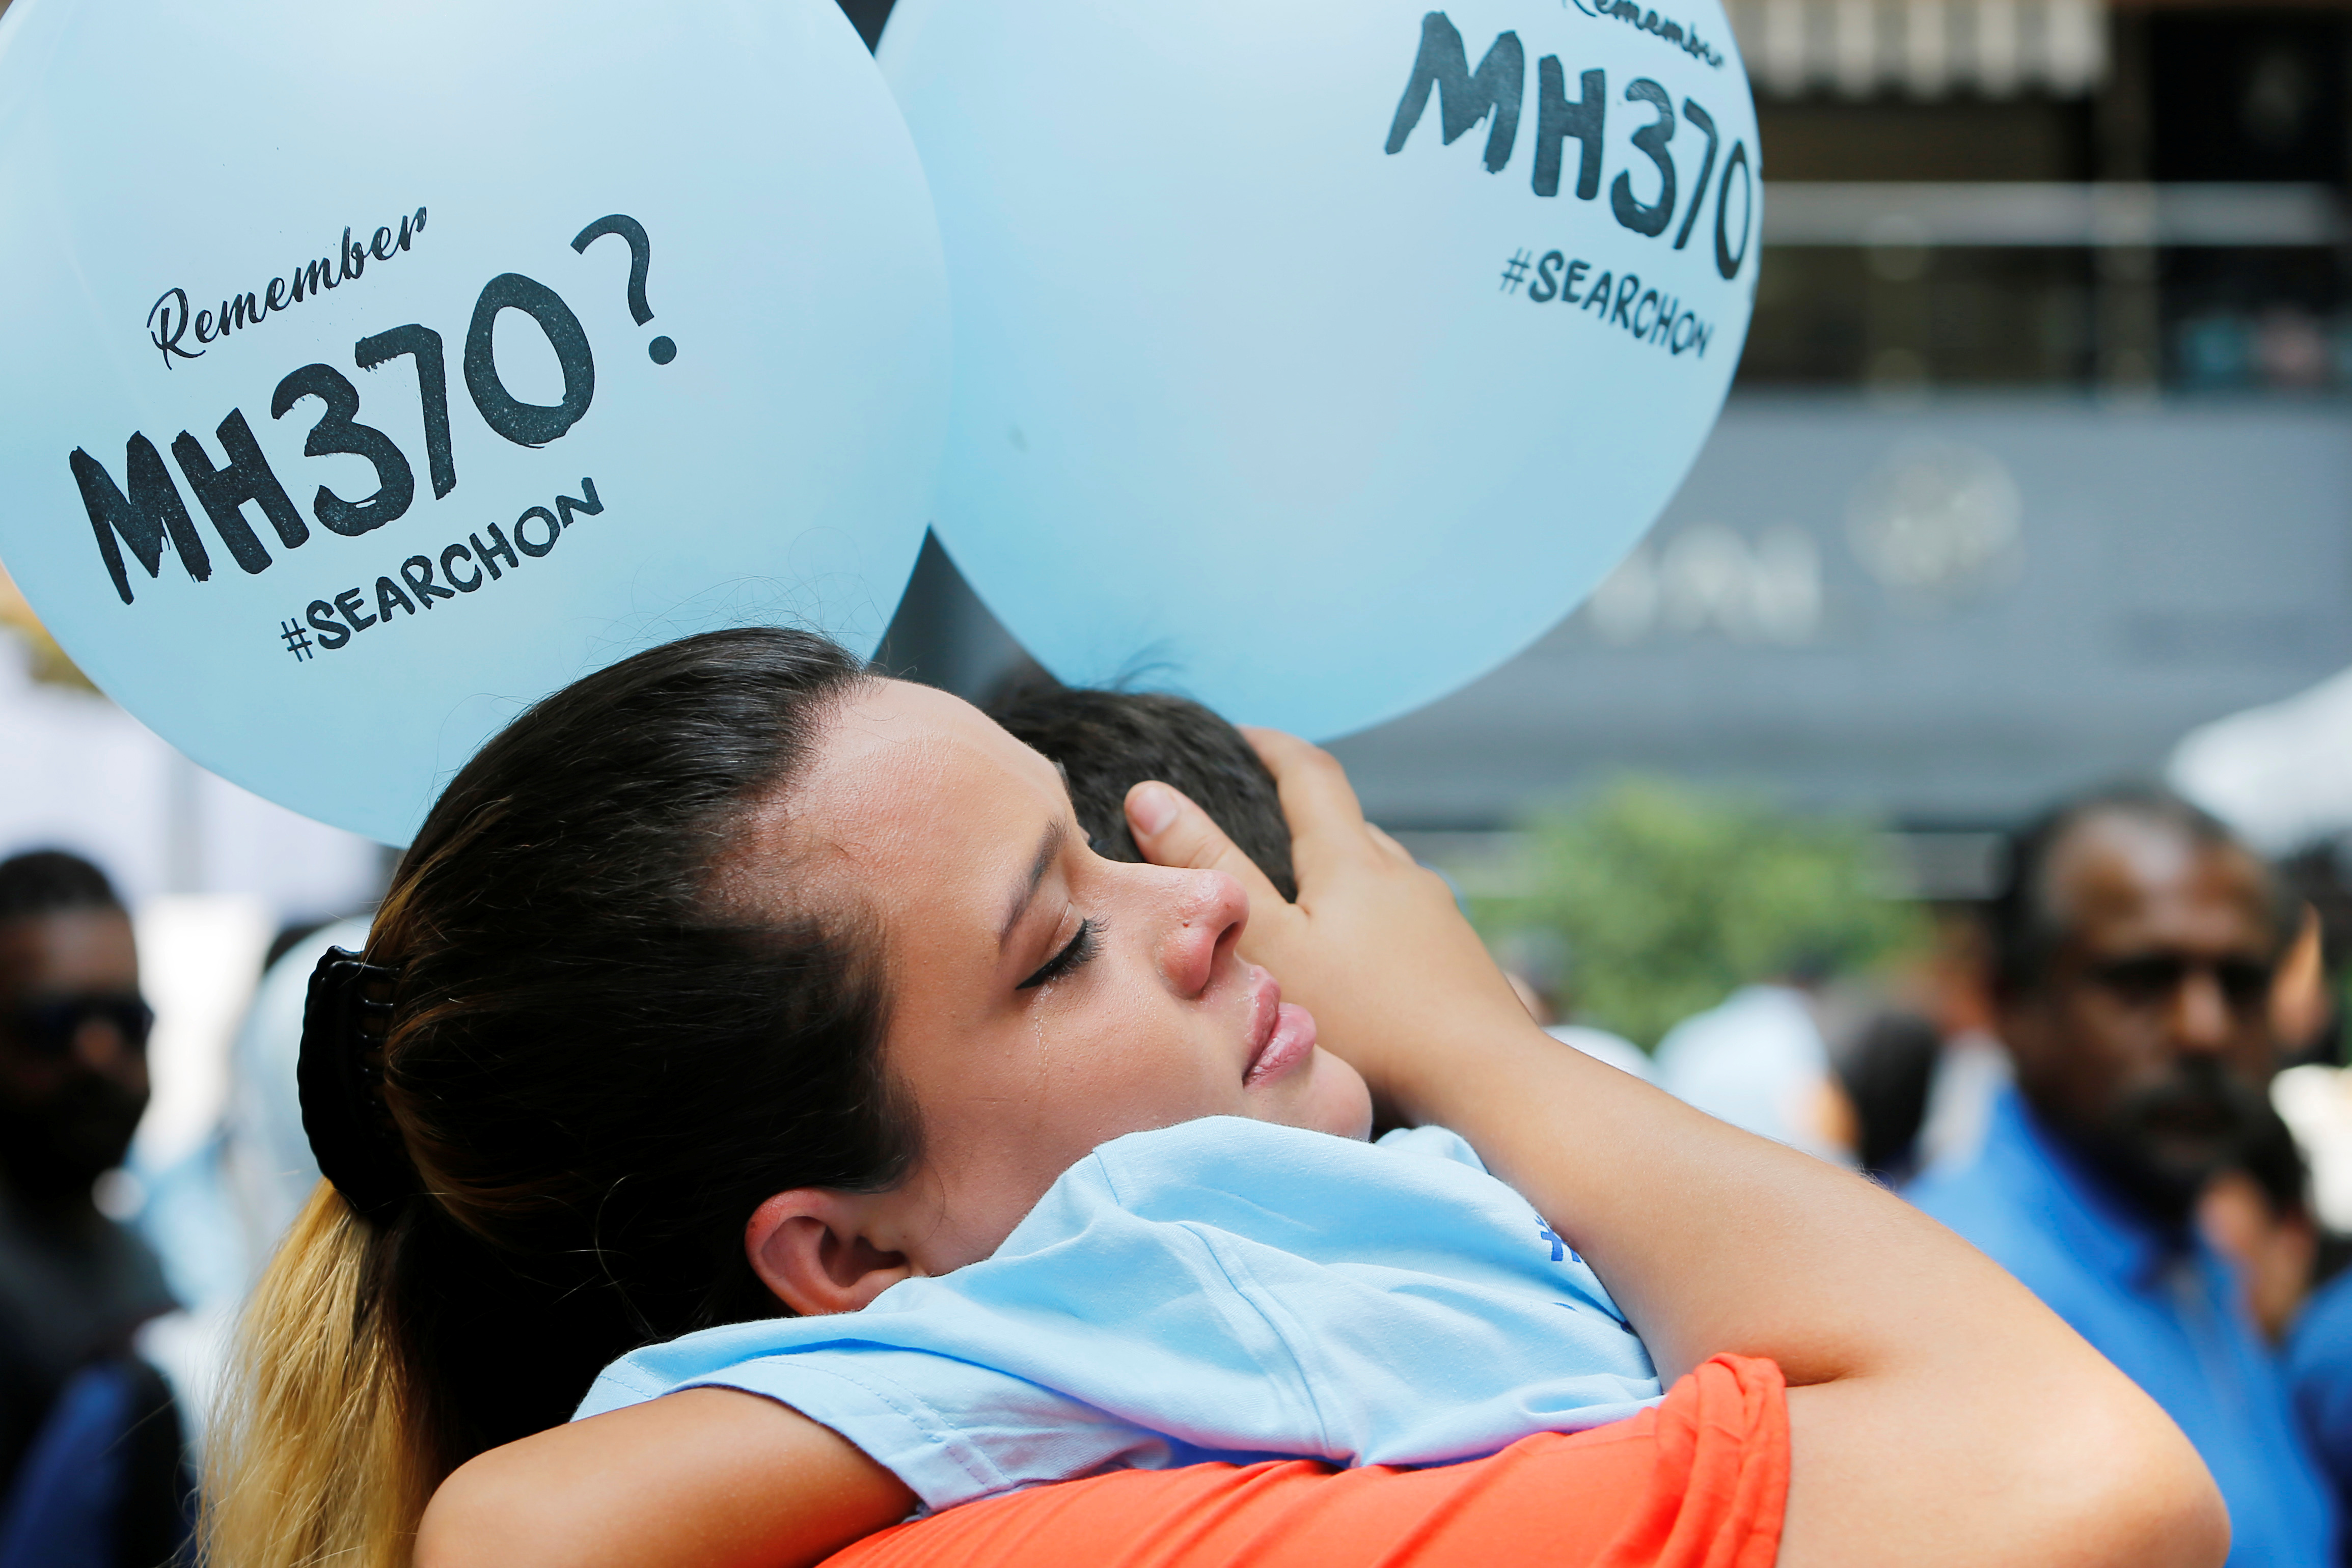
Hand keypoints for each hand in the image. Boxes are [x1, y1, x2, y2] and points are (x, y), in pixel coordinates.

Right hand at [1125, 730, 1538, 1120]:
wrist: (1489, 1083)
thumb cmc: (1369, 1021)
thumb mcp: (1270, 944)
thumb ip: (1211, 871)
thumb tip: (1149, 794)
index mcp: (1353, 859)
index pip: (1309, 772)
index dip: (1270, 746)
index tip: (1236, 736)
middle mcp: (1403, 876)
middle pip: (1348, 822)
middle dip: (1301, 812)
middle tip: (1254, 823)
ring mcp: (1439, 919)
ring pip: (1379, 874)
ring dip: (1338, 870)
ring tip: (1296, 900)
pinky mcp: (1459, 964)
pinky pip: (1404, 920)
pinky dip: (1368, 918)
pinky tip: (1355, 964)